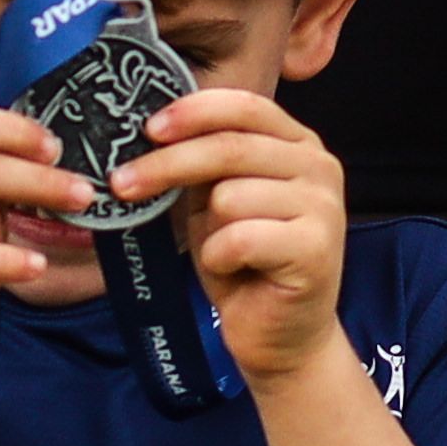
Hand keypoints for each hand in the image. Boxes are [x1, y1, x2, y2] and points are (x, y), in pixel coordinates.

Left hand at [137, 82, 351, 381]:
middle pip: (229, 148)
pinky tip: (235, 272)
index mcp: (298, 144)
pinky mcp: (317, 248)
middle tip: (122, 183)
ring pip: (230, 197)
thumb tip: (153, 132)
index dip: (194, 112)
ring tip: (224, 253)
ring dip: (208, 232)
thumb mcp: (217, 203)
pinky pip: (238, 239)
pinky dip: (219, 259)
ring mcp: (324, 206)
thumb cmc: (245, 265)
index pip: (245, 107)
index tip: (148, 129)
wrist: (281, 338)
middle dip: (167, 165)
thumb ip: (204, 166)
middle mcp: (319, 167)